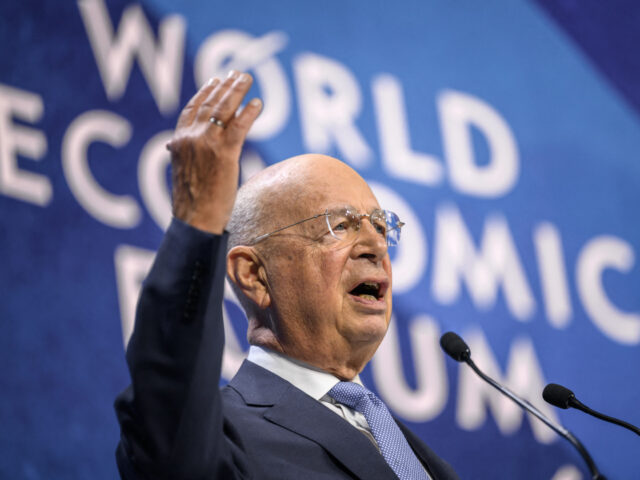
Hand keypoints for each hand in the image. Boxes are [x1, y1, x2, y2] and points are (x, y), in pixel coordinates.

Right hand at [166, 71, 261, 233]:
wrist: (195, 220)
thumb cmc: (192, 204)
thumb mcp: (183, 173)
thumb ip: (184, 156)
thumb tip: (179, 148)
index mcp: (178, 142)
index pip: (191, 109)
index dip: (204, 92)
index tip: (214, 81)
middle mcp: (190, 137)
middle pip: (210, 103)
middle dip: (225, 86)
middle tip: (238, 74)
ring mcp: (207, 144)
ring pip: (224, 109)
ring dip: (237, 90)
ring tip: (248, 79)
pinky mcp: (225, 153)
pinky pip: (239, 126)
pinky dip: (249, 112)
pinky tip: (258, 103)